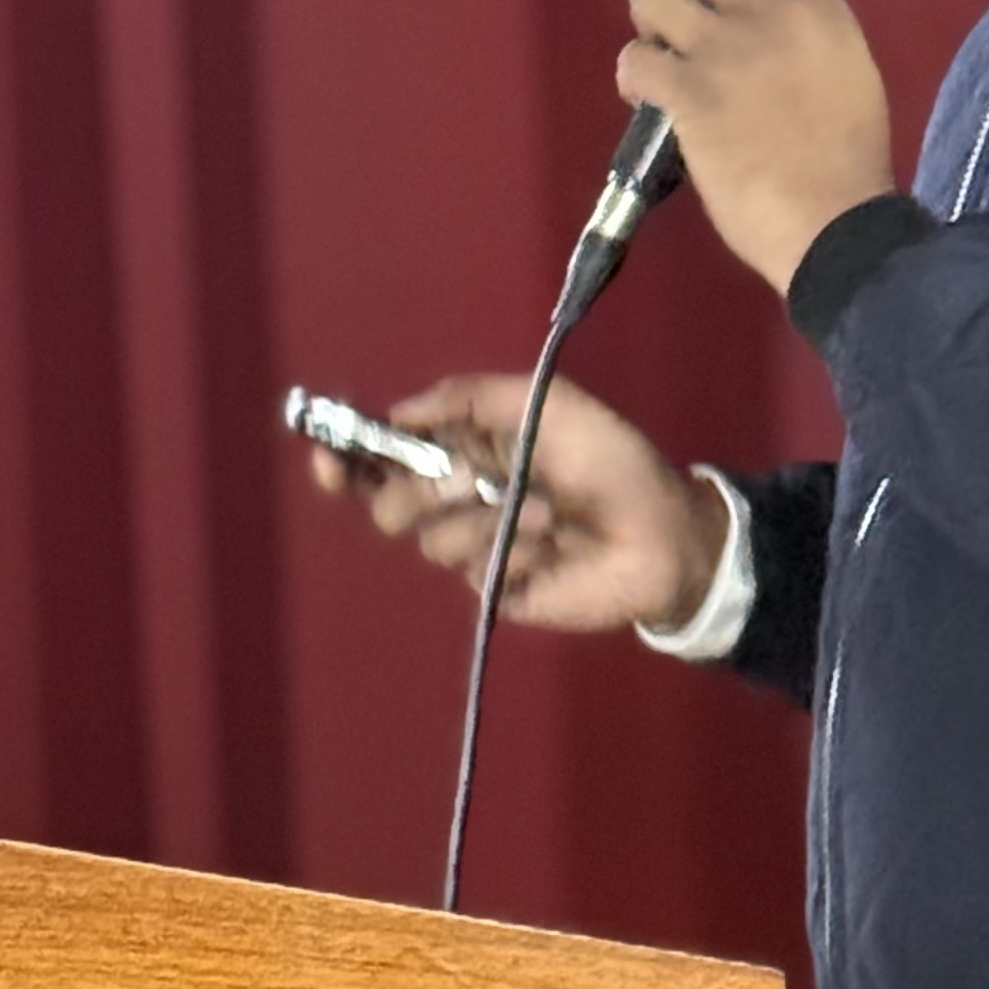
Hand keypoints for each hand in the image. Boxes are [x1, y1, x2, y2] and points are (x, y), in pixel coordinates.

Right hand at [306, 371, 729, 633]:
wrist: (662, 530)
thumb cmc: (610, 459)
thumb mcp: (546, 405)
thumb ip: (472, 398)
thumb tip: (402, 411)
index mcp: (462, 450)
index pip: (384, 457)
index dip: (346, 458)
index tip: (326, 453)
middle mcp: (458, 499)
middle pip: (387, 505)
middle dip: (419, 491)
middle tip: (468, 480)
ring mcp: (475, 548)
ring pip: (429, 539)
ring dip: (485, 520)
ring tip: (548, 511)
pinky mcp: (496, 590)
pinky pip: (475, 570)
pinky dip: (514, 549)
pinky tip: (554, 543)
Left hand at [618, 0, 896, 293]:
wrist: (834, 221)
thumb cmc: (850, 156)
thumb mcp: (848, 64)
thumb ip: (807, 25)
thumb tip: (767, 7)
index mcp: (815, 2)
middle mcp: (764, 12)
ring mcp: (722, 52)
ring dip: (649, 19)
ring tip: (665, 49)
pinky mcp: (688, 96)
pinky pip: (634, 58)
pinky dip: (634, 73)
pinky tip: (650, 94)